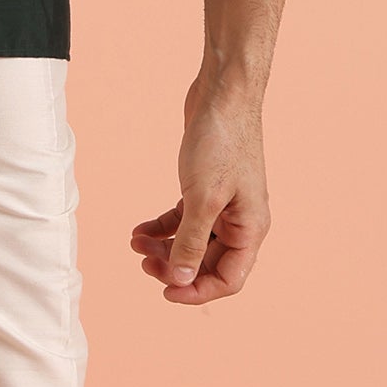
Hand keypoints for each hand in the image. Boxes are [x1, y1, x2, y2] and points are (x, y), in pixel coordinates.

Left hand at [129, 74, 271, 306]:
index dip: (197, 291)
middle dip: (174, 268)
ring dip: (164, 249)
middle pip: (206, 263)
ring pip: (192, 242)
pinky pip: (183, 220)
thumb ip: (190, 243)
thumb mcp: (203, 199)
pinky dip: (162, 227)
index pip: (228, 279)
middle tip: (143, 263)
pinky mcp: (205, 189)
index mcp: (250, 229)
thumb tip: (181, 281)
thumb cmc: (222, 142)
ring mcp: (223, 205)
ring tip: (135, 244)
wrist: (223, 95)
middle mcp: (240, 221)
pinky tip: (139, 229)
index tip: (165, 291)